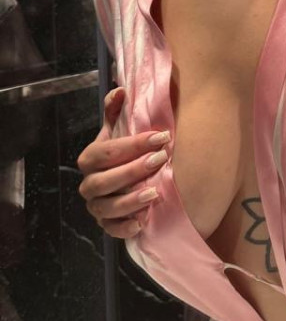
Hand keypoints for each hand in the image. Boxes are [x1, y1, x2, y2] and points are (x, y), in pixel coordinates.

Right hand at [77, 87, 170, 238]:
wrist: (129, 179)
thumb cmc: (126, 150)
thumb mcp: (120, 129)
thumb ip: (116, 110)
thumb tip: (121, 90)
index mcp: (90, 158)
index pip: (105, 152)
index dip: (132, 144)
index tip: (161, 136)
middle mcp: (89, 184)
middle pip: (104, 181)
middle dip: (133, 170)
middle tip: (161, 159)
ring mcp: (96, 206)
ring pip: (106, 207)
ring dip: (130, 201)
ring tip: (154, 193)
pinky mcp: (106, 224)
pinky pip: (111, 230)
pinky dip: (125, 228)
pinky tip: (142, 222)